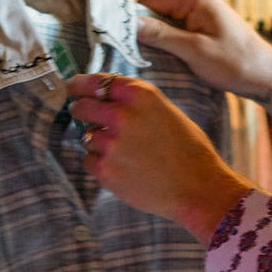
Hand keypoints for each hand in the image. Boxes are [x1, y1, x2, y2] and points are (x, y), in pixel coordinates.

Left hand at [66, 74, 251, 240]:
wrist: (199, 190)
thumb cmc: (190, 152)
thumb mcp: (169, 114)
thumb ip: (138, 105)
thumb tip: (107, 100)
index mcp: (141, 96)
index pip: (98, 81)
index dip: (81, 84)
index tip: (72, 86)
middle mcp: (123, 116)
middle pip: (83, 107)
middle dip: (80, 110)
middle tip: (82, 114)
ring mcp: (111, 144)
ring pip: (86, 137)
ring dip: (96, 142)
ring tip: (122, 153)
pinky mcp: (106, 171)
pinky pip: (89, 161)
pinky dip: (99, 165)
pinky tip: (122, 169)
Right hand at [137, 0, 271, 118]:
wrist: (269, 77)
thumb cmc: (236, 63)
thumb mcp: (194, 50)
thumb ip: (160, 34)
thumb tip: (125, 23)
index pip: (146, 3)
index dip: (132, 23)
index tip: (121, 45)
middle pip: (154, 13)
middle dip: (146, 34)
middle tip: (138, 58)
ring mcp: (200, 12)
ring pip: (164, 25)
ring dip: (159, 43)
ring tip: (156, 62)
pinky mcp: (204, 26)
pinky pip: (177, 32)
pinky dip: (171, 46)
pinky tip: (170, 62)